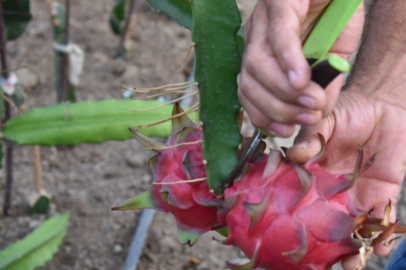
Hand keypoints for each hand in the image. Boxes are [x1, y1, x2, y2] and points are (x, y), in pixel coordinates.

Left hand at [238, 0, 363, 136]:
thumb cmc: (334, 21)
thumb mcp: (329, 62)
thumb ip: (321, 89)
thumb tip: (315, 116)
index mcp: (261, 56)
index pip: (247, 94)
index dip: (262, 117)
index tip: (285, 131)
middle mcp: (255, 39)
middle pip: (248, 83)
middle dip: (277, 108)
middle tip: (307, 116)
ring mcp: (264, 20)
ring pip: (257, 63)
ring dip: (284, 91)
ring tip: (312, 100)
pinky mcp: (281, 2)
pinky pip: (279, 35)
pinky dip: (289, 62)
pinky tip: (302, 79)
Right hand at [287, 89, 405, 268]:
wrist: (385, 109)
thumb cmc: (349, 111)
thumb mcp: (326, 120)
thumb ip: (311, 137)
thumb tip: (293, 154)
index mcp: (310, 175)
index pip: (295, 199)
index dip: (288, 217)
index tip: (281, 235)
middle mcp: (328, 191)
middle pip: (319, 223)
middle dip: (317, 245)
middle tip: (312, 262)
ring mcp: (353, 197)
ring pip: (347, 230)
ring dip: (349, 251)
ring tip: (349, 264)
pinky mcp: (379, 198)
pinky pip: (379, 223)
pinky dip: (381, 239)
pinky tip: (379, 249)